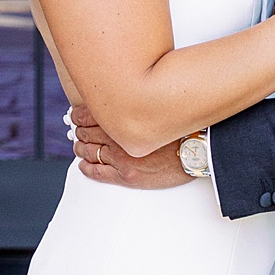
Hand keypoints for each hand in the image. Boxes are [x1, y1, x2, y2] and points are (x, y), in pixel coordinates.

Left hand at [69, 107, 191, 188]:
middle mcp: (118, 136)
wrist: (198, 147)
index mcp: (124, 116)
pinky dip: (86, 168)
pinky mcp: (126, 175)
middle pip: (86, 132)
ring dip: (81, 148)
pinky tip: (83, 165)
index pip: (89, 113)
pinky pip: (97, 173)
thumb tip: (123, 98)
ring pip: (88, 151)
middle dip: (79, 131)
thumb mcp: (156, 105)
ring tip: (80, 146)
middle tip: (76, 130)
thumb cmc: (183, 126)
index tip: (76, 115)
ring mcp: (121, 157)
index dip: (79, 115)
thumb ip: (136, 103)